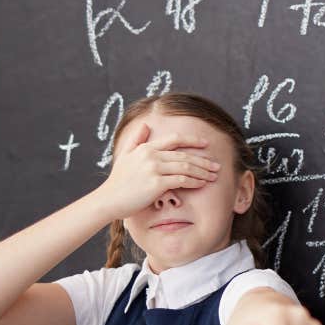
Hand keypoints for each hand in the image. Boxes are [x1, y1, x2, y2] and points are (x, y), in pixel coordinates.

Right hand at [91, 121, 219, 218]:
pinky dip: (194, 181)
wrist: (108, 200)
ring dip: (202, 172)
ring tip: (213, 176)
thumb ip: (137, 139)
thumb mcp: (125, 155)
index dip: (193, 140)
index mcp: (146, 148)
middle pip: (184, 155)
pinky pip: (182, 180)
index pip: (175, 139)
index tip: (206, 144)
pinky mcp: (156, 184)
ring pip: (186, 167)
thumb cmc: (118, 181)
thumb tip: (147, 125)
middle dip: (203, 161)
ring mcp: (154, 169)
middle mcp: (151, 155)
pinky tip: (202, 184)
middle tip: (216, 165)